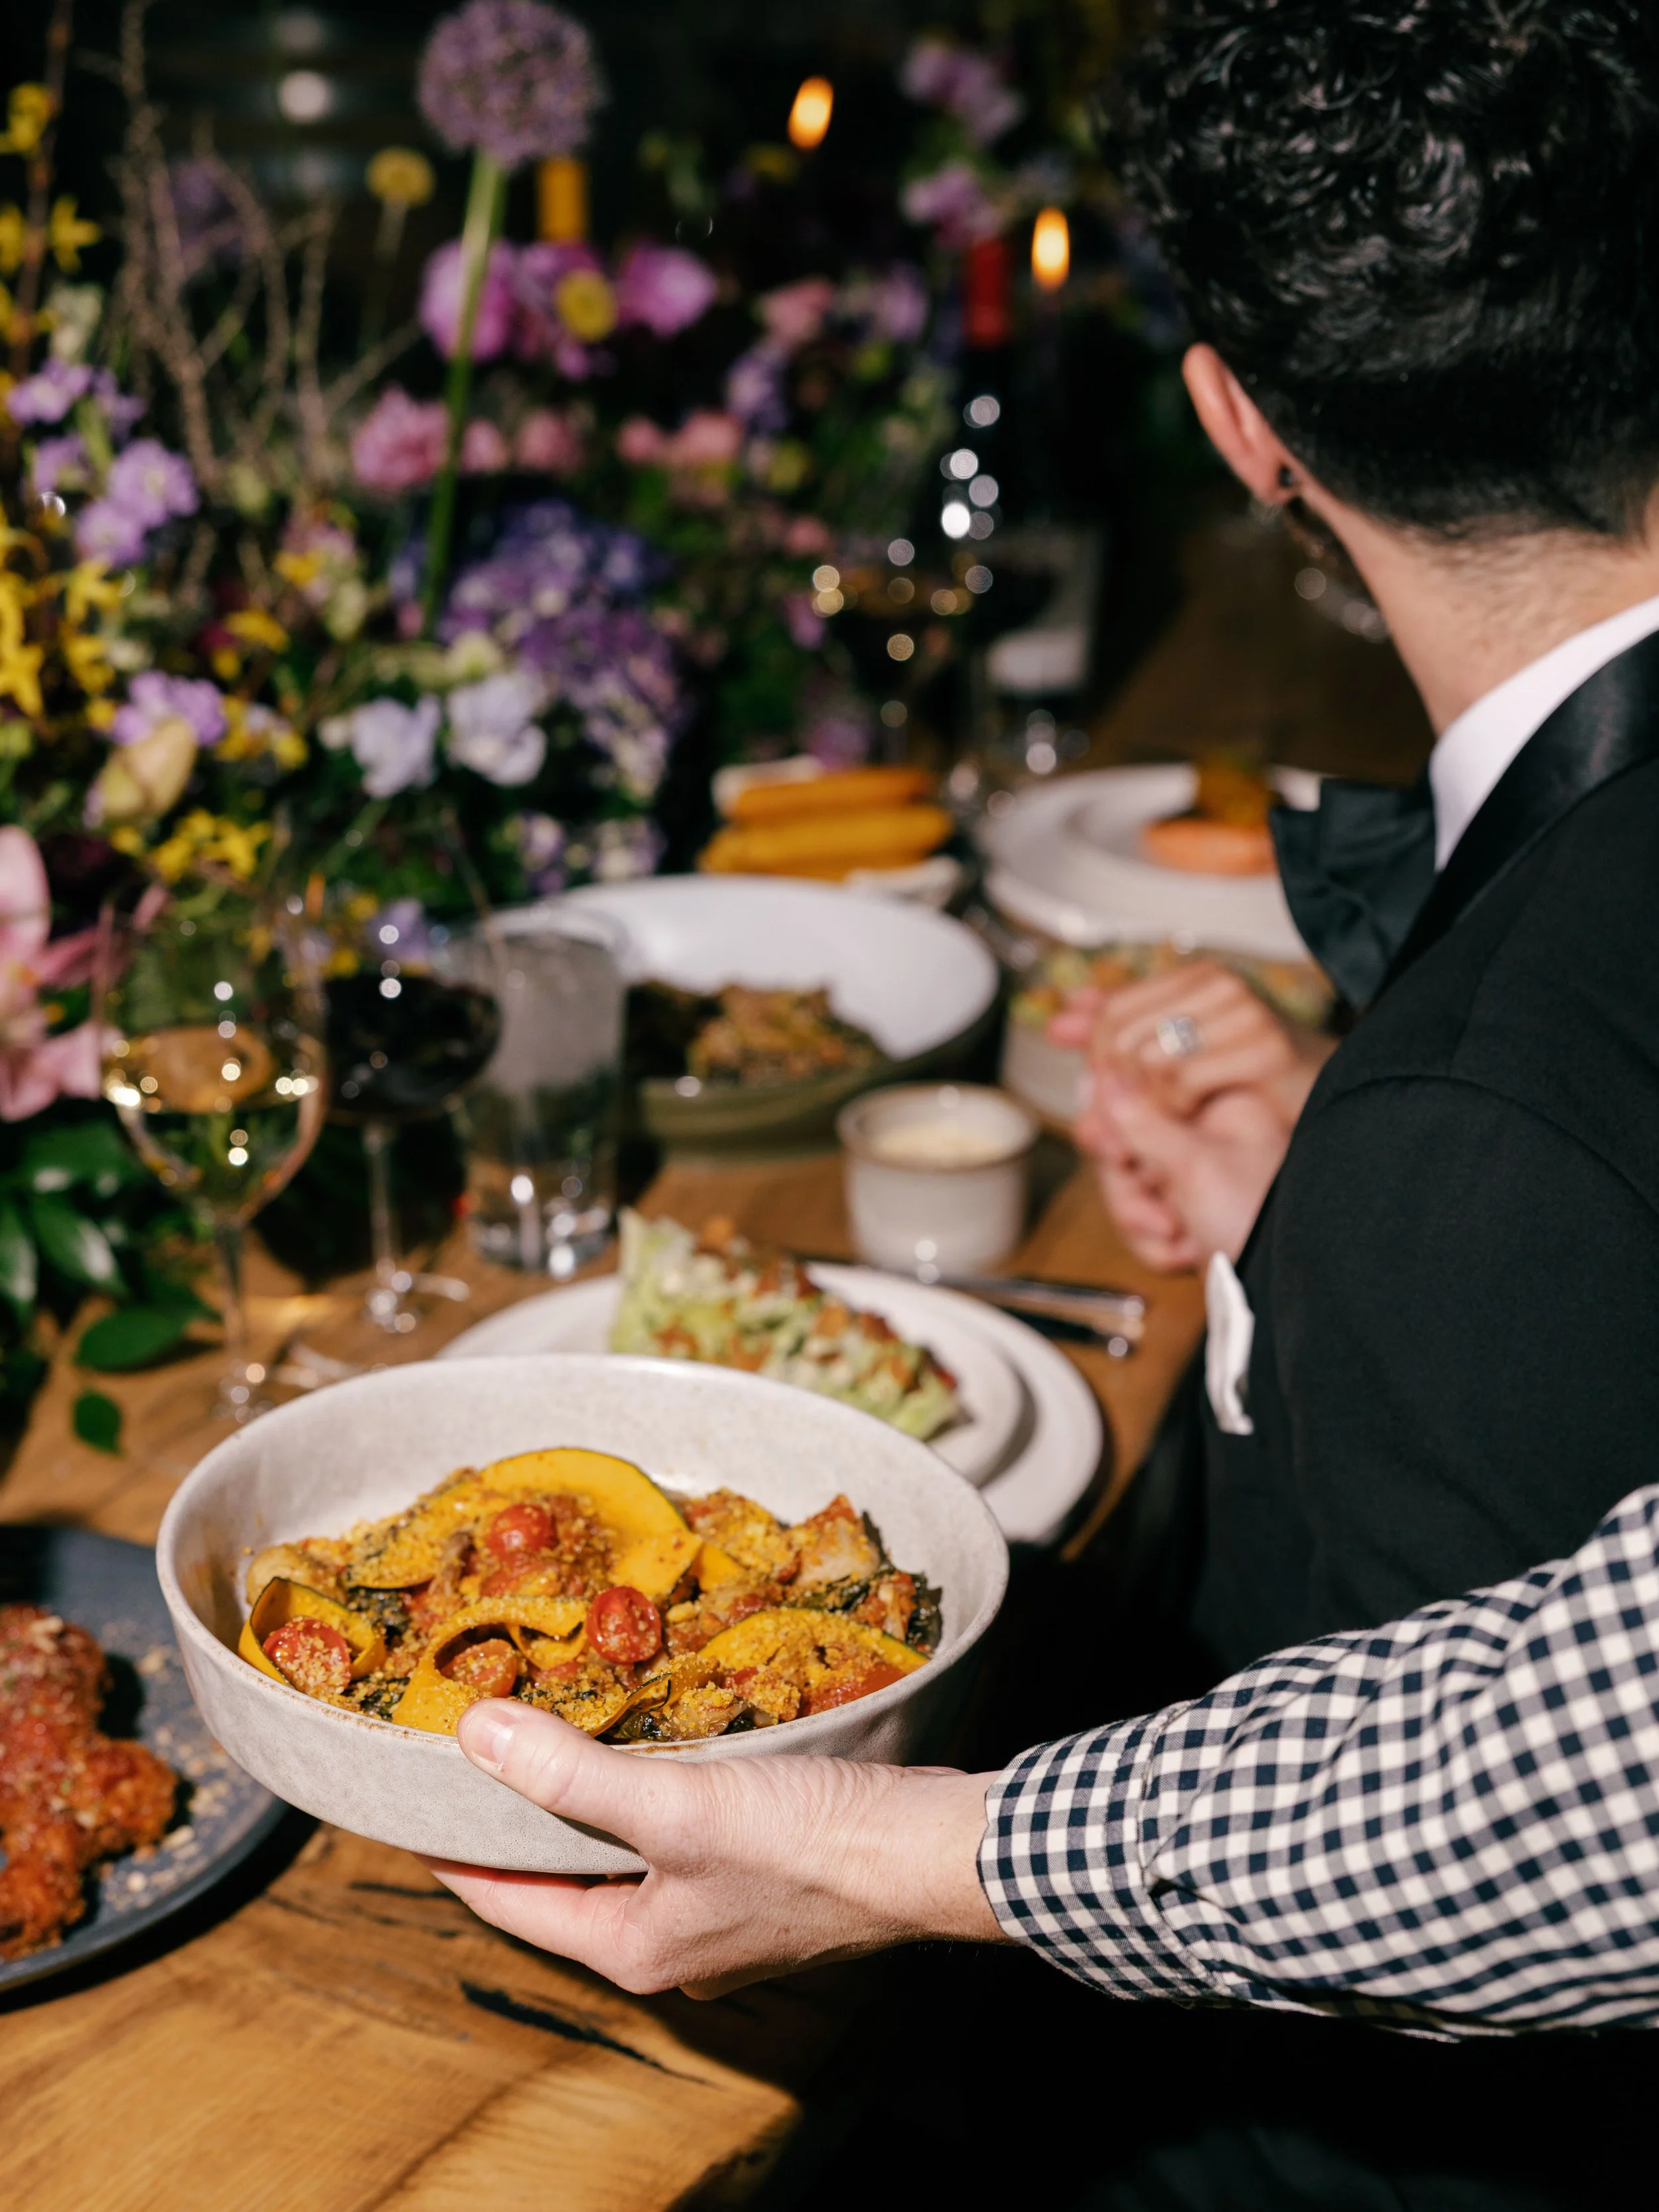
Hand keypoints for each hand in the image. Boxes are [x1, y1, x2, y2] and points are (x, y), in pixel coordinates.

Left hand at [424, 1701, 1005, 1999]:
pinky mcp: (764, 1874)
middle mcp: (672, 1944)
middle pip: (566, 1878)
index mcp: (636, 1949)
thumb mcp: (677, 1803)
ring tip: (554, 1728)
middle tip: (478, 1748)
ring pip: (626, 1852)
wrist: (932, 1851)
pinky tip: (656, 1735)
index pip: (510, 1900)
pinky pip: (679, 1832)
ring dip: (590, 1795)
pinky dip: (651, 1787)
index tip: (408, 1801)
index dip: (452, 1849)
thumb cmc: (808, 1844)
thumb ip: (571, 1772)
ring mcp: (721, 1914)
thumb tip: (474, 1736)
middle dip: (523, 1816)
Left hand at [1079, 961, 1334, 1127]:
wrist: (1330, 1099)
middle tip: (1131, 1121)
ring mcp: (1244, 1011)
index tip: (1106, 1096)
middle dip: (1117, 1088)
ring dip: (1148, 1104)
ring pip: (1149, 1060)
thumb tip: (1059, 1022)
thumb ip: (1118, 1035)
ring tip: (1168, 1120)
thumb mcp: (1177, 1053)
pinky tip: (1194, 1118)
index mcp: (1195, 977)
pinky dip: (1177, 1111)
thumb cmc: (1252, 1081)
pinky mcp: (1265, 1047)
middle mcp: (1218, 984)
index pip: (1112, 1011)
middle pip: (1123, 1036)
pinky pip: (1184, 1080)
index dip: (1098, 1060)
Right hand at [1079, 1064, 1291, 1268]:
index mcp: (1214, 1106)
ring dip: (1141, 1223)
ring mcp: (1193, 1177)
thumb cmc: (1259, 1220)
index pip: (1138, 1098)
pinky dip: (1154, 1244)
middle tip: (1160, 1214)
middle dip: (1131, 1193)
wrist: (1291, 1285)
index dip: (1116, 1131)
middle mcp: (1202, 1136)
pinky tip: (1185, 1253)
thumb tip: (1104, 1074)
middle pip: (1124, 1150)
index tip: (1119, 1156)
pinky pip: (1142, 1221)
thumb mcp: (1196, 1166)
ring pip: (1128, 1190)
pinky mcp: (1187, 1213)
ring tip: (1178, 1238)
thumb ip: (1144, 1121)